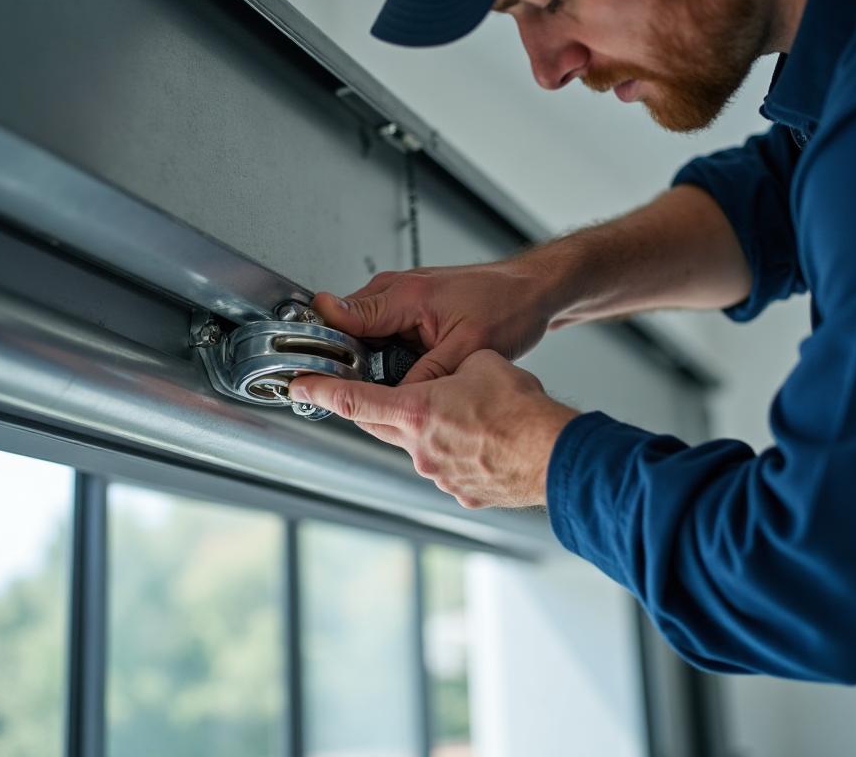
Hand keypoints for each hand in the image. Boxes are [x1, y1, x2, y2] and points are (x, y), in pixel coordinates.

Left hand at [289, 350, 578, 508]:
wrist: (554, 454)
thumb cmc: (521, 413)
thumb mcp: (482, 362)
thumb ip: (455, 365)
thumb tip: (455, 369)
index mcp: (417, 412)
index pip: (353, 400)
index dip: (321, 391)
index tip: (300, 387)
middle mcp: (420, 449)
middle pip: (382, 426)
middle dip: (380, 409)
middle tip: (386, 394)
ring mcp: (440, 475)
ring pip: (419, 447)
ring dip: (432, 431)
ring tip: (468, 416)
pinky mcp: (462, 492)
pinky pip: (449, 468)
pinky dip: (459, 453)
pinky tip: (484, 442)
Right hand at [311, 259, 556, 383]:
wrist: (533, 289)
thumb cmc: (508, 305)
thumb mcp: (466, 347)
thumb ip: (424, 372)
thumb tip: (394, 398)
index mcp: (404, 294)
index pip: (340, 318)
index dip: (323, 347)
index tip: (310, 372)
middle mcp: (397, 290)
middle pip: (346, 329)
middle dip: (347, 360)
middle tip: (354, 390)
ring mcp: (402, 296)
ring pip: (364, 333)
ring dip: (368, 358)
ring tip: (382, 384)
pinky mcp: (411, 307)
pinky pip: (383, 331)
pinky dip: (385, 353)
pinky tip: (401, 372)